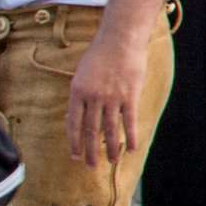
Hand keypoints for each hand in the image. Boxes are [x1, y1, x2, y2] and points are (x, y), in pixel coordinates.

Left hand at [67, 30, 150, 166]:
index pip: (73, 123)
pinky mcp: (130, 95)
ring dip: (110, 148)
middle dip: (90, 151)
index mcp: (78, 91)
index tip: (75, 155)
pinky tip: (132, 148)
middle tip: (91, 166)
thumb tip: (77, 115)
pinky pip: (129, 120)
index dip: (74, 141)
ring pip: (110, 129)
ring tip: (111, 161)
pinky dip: (131, 136)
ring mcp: (112, 97)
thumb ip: (80, 94)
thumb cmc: (101, 54)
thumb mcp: (82, 73)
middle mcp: (93, 97)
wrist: (120, 39)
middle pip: (91, 130)